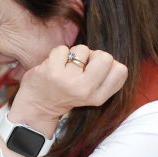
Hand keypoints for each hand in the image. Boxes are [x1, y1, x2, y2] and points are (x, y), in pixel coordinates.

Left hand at [10, 45, 127, 134]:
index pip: (121, 70)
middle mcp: (86, 90)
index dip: (108, 65)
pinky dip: (58, 54)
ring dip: (73, 55)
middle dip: (94, 55)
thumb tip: (108, 58)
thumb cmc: (64, 95)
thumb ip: (102, 79)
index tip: (94, 71)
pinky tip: (53, 66)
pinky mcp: (52, 71)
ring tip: (64, 68)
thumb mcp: (89, 95)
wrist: (36, 107)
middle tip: (80, 66)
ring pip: (83, 49)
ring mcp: (69, 80)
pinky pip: (63, 49)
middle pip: (106, 56)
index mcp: (98, 97)